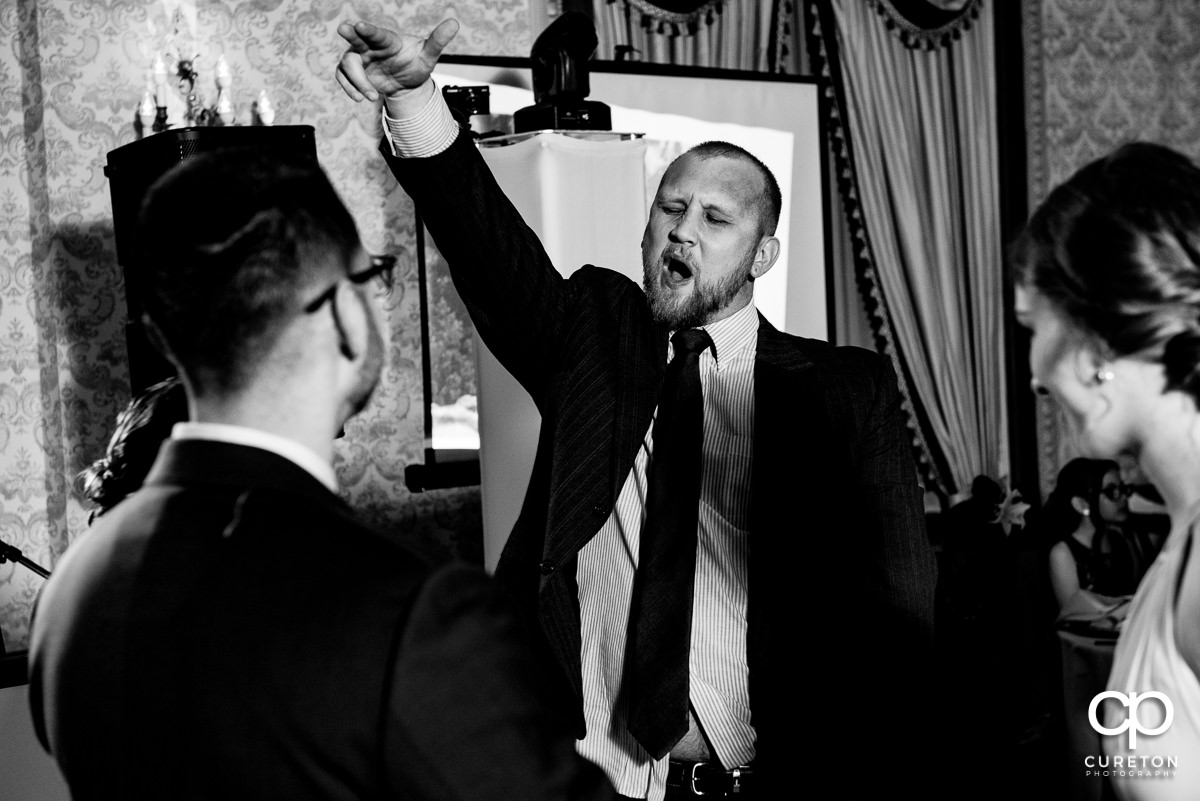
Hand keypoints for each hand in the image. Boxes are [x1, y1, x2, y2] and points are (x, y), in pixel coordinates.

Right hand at [335, 19, 458, 101]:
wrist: (408, 83)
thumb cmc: (416, 64)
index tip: (360, 25)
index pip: (377, 33)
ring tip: (372, 96)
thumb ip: (437, 41)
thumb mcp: (428, 56)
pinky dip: (348, 87)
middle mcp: (370, 46)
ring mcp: (360, 58)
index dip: (368, 30)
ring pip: (348, 63)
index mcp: (387, 40)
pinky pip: (342, 77)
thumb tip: (454, 23)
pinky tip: (360, 98)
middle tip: (343, 28)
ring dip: (357, 80)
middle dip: (349, 32)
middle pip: (355, 38)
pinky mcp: (354, 72)